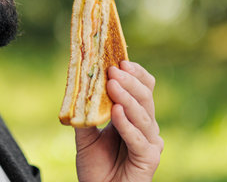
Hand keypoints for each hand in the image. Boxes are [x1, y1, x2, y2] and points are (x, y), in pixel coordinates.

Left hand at [74, 61, 163, 181]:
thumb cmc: (96, 168)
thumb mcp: (86, 136)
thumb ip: (85, 115)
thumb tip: (77, 89)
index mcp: (133, 116)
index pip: (142, 88)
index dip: (134, 73)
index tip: (118, 59)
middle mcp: (145, 126)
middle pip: (145, 97)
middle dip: (129, 81)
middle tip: (113, 68)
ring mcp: (149, 142)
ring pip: (143, 115)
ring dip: (127, 98)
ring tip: (113, 84)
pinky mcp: (148, 158)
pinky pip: (139, 138)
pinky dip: (127, 124)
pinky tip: (116, 112)